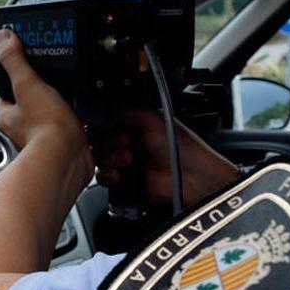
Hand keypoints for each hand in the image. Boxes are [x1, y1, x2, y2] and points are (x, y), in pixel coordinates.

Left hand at [0, 29, 92, 181]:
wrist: (67, 159)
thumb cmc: (44, 128)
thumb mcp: (27, 84)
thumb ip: (14, 60)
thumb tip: (1, 38)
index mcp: (10, 114)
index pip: (7, 90)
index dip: (16, 76)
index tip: (27, 65)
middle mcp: (25, 128)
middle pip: (34, 102)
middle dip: (48, 92)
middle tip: (60, 79)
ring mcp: (46, 138)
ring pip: (56, 116)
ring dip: (68, 107)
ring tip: (77, 96)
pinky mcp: (66, 145)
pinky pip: (75, 130)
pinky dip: (83, 122)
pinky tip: (90, 114)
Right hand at [93, 109, 237, 207]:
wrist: (191, 179)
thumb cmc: (180, 148)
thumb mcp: (152, 119)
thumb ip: (126, 109)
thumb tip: (102, 108)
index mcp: (134, 123)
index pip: (106, 119)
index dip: (104, 122)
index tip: (110, 125)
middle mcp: (128, 140)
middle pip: (98, 138)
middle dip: (109, 141)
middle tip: (126, 142)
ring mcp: (125, 161)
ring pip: (99, 157)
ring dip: (110, 158)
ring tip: (129, 159)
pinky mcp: (124, 181)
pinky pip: (103, 176)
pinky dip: (107, 175)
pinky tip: (120, 174)